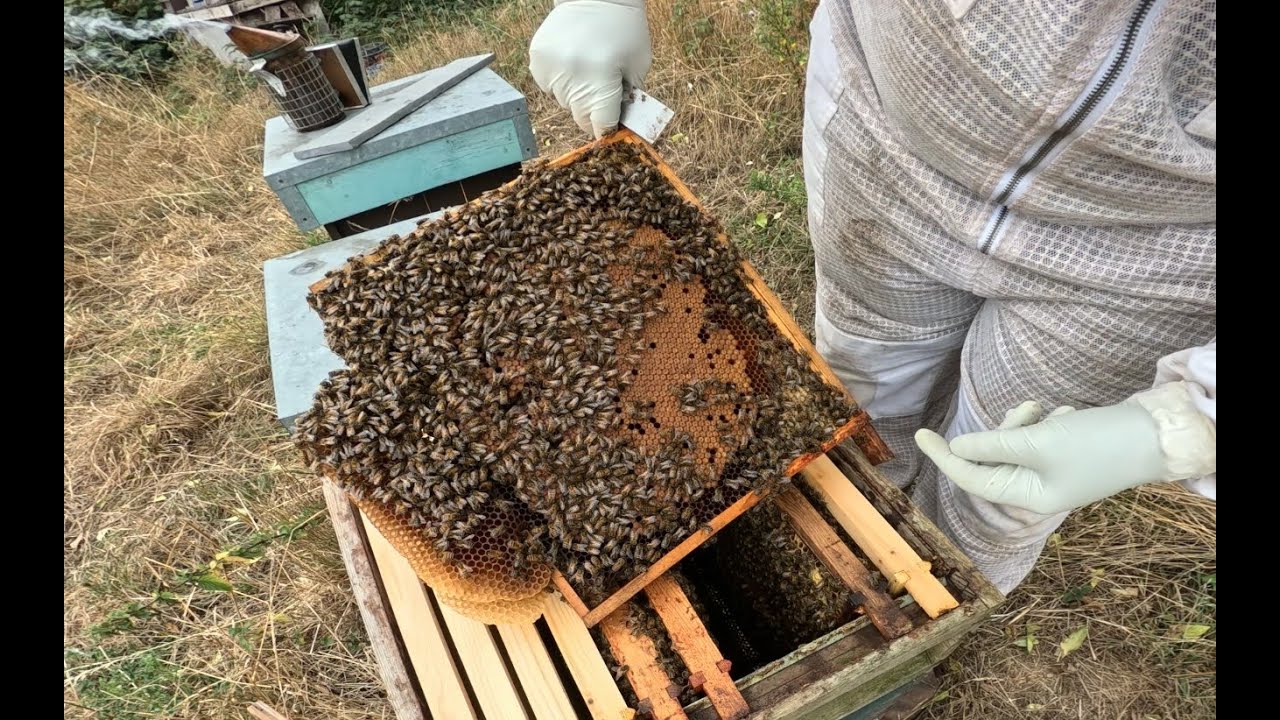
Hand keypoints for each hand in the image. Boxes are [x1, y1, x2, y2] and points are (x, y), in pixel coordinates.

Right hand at [529, 0, 651, 137]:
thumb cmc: (624, 29)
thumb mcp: (638, 65)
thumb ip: (629, 98)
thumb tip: (618, 126)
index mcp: (601, 78)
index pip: (600, 124)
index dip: (607, 127)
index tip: (611, 125)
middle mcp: (572, 76)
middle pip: (580, 117)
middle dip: (593, 111)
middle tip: (602, 91)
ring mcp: (551, 68)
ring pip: (564, 103)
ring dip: (576, 95)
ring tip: (588, 68)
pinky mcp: (537, 60)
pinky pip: (549, 86)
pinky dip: (560, 81)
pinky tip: (572, 60)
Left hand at [914, 400, 1174, 514]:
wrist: (1156, 436)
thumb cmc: (1095, 443)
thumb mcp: (1036, 443)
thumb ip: (992, 446)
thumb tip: (957, 448)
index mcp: (1026, 497)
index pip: (970, 478)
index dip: (944, 456)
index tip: (919, 434)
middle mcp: (1036, 490)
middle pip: (993, 457)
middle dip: (1002, 429)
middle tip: (1027, 412)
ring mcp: (1052, 473)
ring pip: (1015, 442)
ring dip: (1026, 420)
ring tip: (1049, 409)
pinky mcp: (1067, 455)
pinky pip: (1040, 436)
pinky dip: (1048, 421)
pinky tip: (1069, 413)